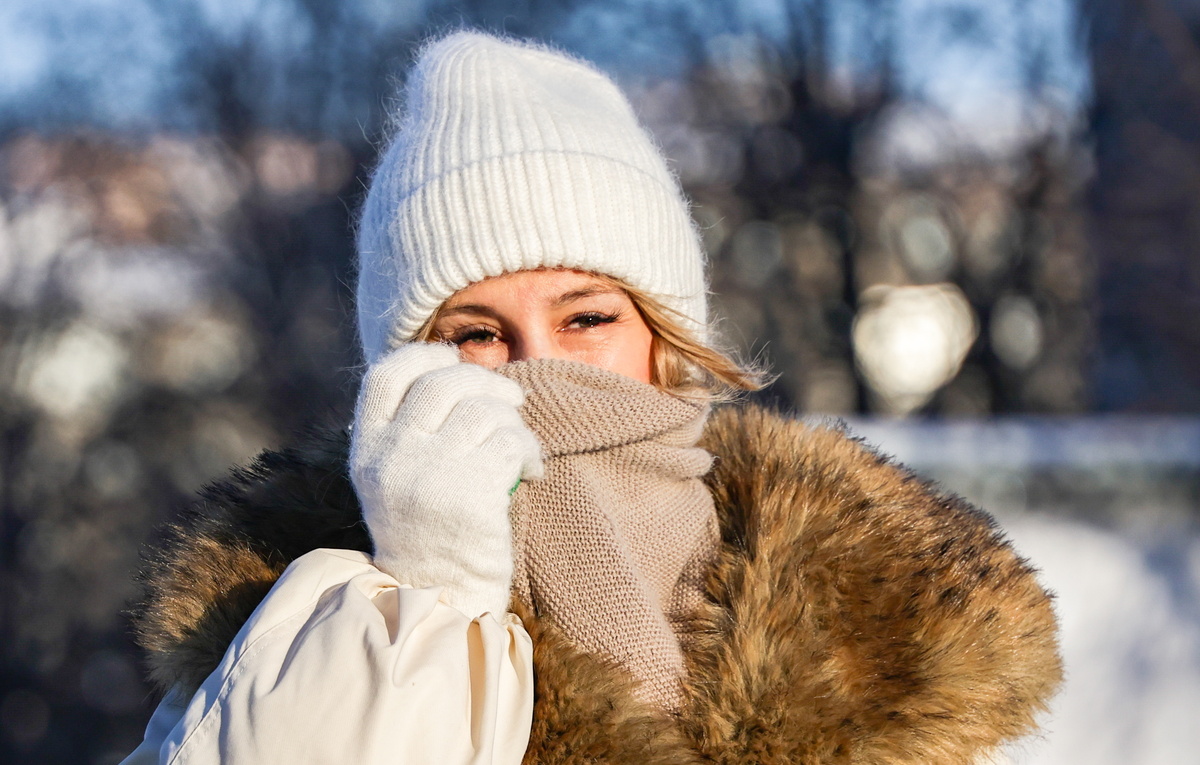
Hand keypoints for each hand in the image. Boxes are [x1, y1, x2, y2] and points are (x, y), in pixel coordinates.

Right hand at [350, 343, 542, 616]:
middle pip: (443, 383)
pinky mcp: (470, 494)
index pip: (386, 375)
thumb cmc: (431, 533)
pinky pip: (511, 442)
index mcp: (368, 451)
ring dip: (513, 421)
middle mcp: (392, 457)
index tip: (451, 359)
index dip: (423, 356)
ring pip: (484, 409)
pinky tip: (532, 470)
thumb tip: (453, 368)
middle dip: (485, 381)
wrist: (442, 598)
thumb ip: (409, 431)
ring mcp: (429, 474)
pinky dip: (530, 451)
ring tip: (520, 445)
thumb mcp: (397, 479)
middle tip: (511, 398)